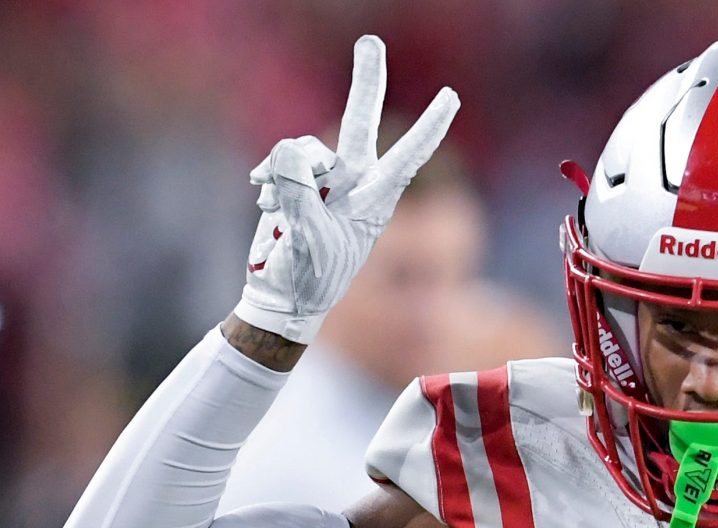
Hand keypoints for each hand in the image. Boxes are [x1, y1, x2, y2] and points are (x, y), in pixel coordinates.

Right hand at [233, 35, 458, 343]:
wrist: (281, 296)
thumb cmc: (308, 278)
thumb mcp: (308, 240)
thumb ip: (301, 193)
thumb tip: (290, 149)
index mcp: (373, 200)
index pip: (407, 157)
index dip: (429, 127)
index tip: (452, 96)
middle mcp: (352, 181)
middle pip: (360, 121)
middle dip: (366, 80)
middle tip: (371, 41)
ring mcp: (322, 178)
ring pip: (301, 147)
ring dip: (283, 177)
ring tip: (278, 215)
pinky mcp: (293, 179)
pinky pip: (277, 159)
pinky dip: (268, 180)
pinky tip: (265, 206)